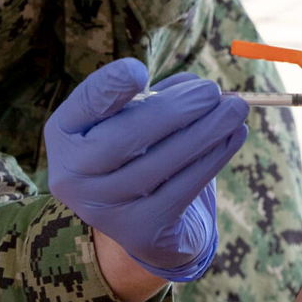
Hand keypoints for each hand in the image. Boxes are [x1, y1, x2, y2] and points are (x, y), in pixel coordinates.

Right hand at [44, 59, 248, 281]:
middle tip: (211, 91)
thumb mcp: (131, 118)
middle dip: (174, 111)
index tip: (139, 71)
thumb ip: (154, 96)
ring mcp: (103, 208)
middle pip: (123, 138)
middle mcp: (72, 175)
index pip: (84, 105)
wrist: (140, 218)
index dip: (108, 88)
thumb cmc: (136, 151)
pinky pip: (182, 189)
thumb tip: (195, 86)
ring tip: (235, 109)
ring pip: (158, 165)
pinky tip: (235, 136)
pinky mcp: (139, 230)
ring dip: (204, 133)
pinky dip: (213, 159)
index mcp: (65, 133)